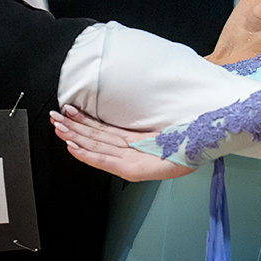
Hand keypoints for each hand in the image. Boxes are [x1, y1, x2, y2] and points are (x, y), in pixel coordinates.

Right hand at [50, 105, 192, 180]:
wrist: (206, 141)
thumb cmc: (188, 132)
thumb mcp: (164, 119)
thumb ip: (147, 112)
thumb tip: (138, 89)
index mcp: (134, 140)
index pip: (101, 131)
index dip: (82, 123)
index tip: (66, 114)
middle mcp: (130, 151)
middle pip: (94, 140)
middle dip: (72, 129)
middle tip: (53, 120)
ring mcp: (132, 162)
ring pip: (96, 148)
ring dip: (75, 138)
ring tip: (59, 130)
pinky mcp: (137, 170)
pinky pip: (108, 161)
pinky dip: (89, 155)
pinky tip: (75, 147)